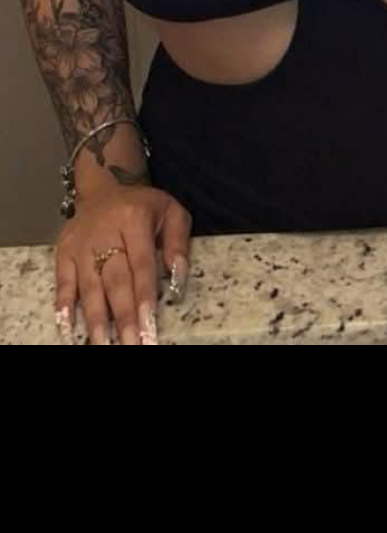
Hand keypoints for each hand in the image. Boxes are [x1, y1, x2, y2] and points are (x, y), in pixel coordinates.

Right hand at [55, 181, 192, 345]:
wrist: (104, 187)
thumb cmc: (142, 206)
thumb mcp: (171, 212)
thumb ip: (178, 243)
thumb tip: (178, 277)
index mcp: (133, 220)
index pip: (141, 266)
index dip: (144, 297)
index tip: (149, 325)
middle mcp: (104, 233)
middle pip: (115, 281)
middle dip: (123, 317)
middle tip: (131, 344)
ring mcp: (81, 245)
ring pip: (89, 287)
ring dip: (95, 320)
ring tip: (101, 345)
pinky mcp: (63, 252)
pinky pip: (62, 282)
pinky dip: (63, 306)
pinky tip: (67, 329)